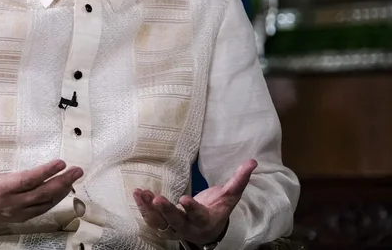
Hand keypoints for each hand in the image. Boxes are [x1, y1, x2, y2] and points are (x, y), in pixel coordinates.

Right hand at [0, 108, 82, 229]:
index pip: (27, 179)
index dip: (45, 171)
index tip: (61, 162)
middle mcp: (9, 203)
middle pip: (41, 193)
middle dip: (62, 181)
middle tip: (77, 170)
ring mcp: (15, 212)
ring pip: (44, 203)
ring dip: (61, 191)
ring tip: (73, 178)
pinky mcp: (18, 217)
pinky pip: (40, 210)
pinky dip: (53, 200)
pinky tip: (61, 191)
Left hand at [132, 159, 257, 245]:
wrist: (207, 230)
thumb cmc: (218, 209)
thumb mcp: (230, 196)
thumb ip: (239, 180)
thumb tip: (252, 161)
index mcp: (205, 220)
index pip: (199, 216)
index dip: (191, 209)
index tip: (184, 199)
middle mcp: (188, 227)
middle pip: (176, 221)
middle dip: (166, 211)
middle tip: (158, 199)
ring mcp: (174, 228)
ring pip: (160, 223)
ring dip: (148, 209)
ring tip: (140, 193)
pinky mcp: (164, 226)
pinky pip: (151, 220)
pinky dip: (144, 208)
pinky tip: (139, 194)